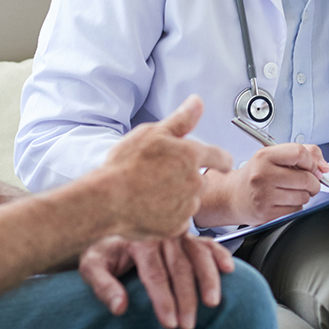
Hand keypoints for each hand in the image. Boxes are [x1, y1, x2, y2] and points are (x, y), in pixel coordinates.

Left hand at [79, 234, 234, 328]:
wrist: (109, 224)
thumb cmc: (102, 249)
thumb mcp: (91, 265)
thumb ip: (103, 286)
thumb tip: (119, 307)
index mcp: (138, 238)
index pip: (154, 272)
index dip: (163, 299)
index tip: (170, 324)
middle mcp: (161, 232)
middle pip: (179, 266)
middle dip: (186, 298)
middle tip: (188, 325)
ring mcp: (177, 232)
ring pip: (198, 254)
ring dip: (208, 278)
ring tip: (212, 302)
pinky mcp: (188, 236)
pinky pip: (207, 243)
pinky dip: (219, 254)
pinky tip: (228, 269)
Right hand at [103, 95, 231, 239]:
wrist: (107, 200)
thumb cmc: (125, 166)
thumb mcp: (151, 133)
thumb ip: (180, 120)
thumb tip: (197, 103)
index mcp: (191, 156)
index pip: (221, 157)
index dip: (220, 159)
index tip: (219, 162)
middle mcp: (194, 182)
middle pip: (201, 180)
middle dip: (187, 178)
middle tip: (162, 175)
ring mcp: (187, 206)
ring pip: (190, 201)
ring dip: (177, 197)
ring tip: (151, 192)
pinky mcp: (177, 226)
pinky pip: (178, 219)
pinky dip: (168, 215)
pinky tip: (150, 208)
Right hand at [226, 143, 328, 225]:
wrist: (232, 196)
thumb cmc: (256, 175)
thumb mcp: (273, 157)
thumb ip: (303, 154)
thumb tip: (325, 166)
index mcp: (264, 156)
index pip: (299, 153)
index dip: (312, 162)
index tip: (313, 167)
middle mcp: (263, 174)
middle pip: (306, 178)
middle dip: (313, 182)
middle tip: (306, 182)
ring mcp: (264, 195)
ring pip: (304, 196)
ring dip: (303, 195)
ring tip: (289, 191)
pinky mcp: (267, 213)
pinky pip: (296, 210)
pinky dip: (295, 206)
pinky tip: (283, 201)